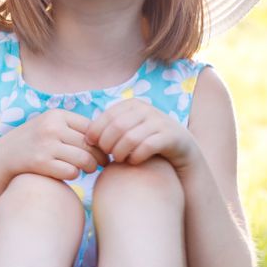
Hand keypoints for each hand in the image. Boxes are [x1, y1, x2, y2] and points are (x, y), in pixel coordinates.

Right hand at [0, 108, 108, 180]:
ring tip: (89, 169)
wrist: (1, 158)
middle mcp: (51, 127)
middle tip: (101, 164)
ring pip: (84, 159)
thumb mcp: (50, 126)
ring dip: (90, 168)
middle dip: (100, 157)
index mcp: (56, 114)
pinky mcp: (40, 163)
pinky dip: (74, 176)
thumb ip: (73, 128)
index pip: (92, 128)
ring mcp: (45, 144)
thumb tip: (109, 134)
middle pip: (91, 145)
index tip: (103, 150)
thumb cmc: (33, 143)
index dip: (102, 141)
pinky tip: (68, 173)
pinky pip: (71, 172)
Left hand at [85, 98, 199, 170]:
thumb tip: (85, 137)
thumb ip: (110, 130)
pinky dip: (136, 156)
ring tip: (120, 160)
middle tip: (107, 158)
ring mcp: (161, 121)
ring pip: (130, 137)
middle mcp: (147, 109)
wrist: (182, 152)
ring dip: (121, 152)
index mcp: (133, 105)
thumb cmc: (146, 144)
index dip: (96, 133)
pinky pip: (147, 146)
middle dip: (107, 145)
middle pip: (116, 127)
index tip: (93, 147)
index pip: (106, 117)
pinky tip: (134, 162)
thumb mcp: (128, 132)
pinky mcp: (172, 136)